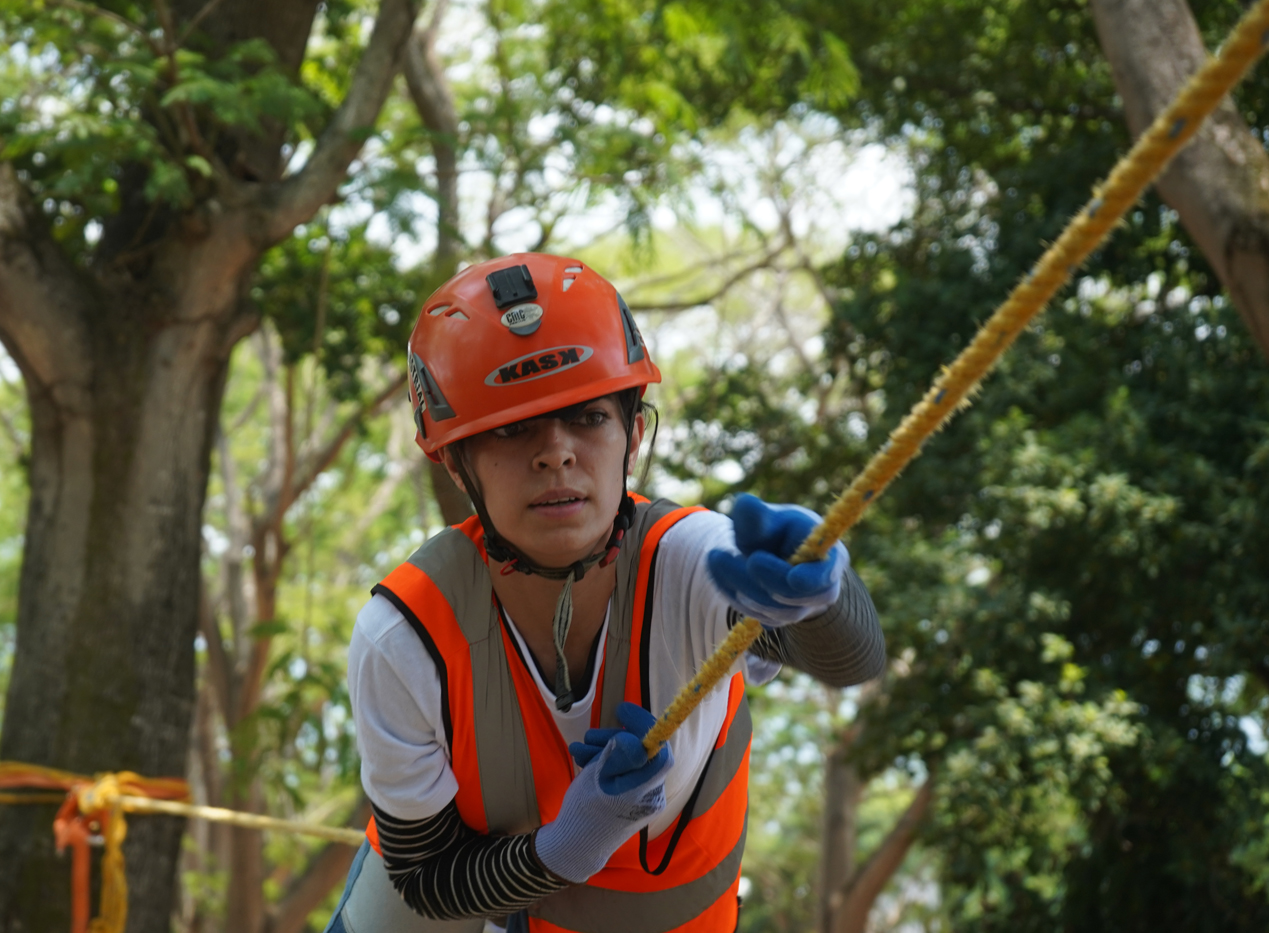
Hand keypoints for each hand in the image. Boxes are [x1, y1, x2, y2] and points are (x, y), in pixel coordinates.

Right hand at [535, 704, 672, 882]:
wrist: (575, 846)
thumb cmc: (584, 812)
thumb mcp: (596, 778)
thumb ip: (617, 756)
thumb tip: (634, 737)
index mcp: (645, 790)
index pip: (659, 750)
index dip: (644, 725)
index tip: (622, 710)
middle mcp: (652, 794)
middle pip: (642, 752)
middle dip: (615, 739)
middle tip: (591, 736)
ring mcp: (644, 799)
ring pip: (630, 761)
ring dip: (605, 750)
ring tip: (580, 750)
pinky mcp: (634, 800)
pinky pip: (625, 774)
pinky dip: (606, 764)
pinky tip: (583, 759)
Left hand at [706, 493, 848, 628]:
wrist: (774, 551)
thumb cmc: (778, 530)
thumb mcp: (771, 517)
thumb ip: (758, 514)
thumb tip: (744, 503)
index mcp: (829, 558)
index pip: (823, 576)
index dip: (805, 579)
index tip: (779, 572)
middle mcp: (822, 589)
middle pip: (793, 597)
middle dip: (756, 579)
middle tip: (719, 555)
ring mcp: (802, 609)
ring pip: (772, 611)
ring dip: (737, 585)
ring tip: (714, 557)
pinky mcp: (781, 619)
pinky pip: (757, 615)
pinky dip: (733, 594)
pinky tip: (718, 571)